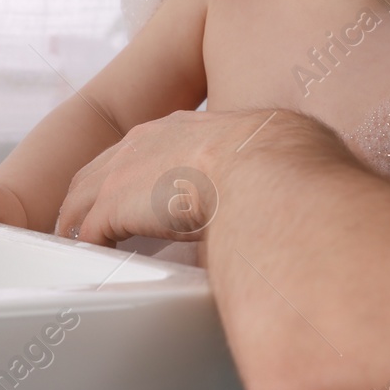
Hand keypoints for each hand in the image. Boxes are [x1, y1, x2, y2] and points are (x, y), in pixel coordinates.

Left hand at [53, 108, 332, 247]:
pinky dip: (87, 249)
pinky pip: (87, 232)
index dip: (144, 173)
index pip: (151, 146)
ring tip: (83, 245)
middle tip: (95, 221)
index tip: (144, 192)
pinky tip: (91, 263)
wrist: (266, 173)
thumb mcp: (282, 148)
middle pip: (106, 166)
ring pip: (85, 197)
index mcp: (192, 126)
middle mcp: (152, 140)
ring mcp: (127, 171)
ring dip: (83, 222)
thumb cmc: (289, 165)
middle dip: (98, 194)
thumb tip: (307, 180)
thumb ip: (277, 163)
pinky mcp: (113, 207)